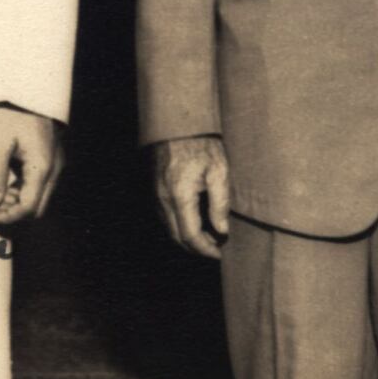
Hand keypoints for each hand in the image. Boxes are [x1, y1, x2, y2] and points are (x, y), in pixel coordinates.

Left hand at [0, 107, 62, 225]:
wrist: (30, 92)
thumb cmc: (12, 114)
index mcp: (42, 167)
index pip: (29, 208)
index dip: (9, 218)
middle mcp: (54, 171)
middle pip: (38, 209)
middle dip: (15, 215)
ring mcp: (55, 167)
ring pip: (39, 199)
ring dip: (18, 205)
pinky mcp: (50, 162)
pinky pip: (39, 187)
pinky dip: (22, 193)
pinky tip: (4, 188)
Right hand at [151, 134, 231, 259]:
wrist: (178, 125)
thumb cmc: (201, 145)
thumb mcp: (219, 172)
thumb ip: (220, 203)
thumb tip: (222, 231)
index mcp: (180, 196)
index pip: (190, 235)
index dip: (206, 249)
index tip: (220, 253)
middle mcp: (164, 199)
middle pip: (177, 237)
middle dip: (197, 248)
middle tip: (217, 249)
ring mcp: (156, 195)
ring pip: (169, 229)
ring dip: (188, 238)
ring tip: (210, 237)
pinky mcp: (154, 190)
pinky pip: (165, 217)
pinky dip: (180, 226)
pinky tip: (196, 222)